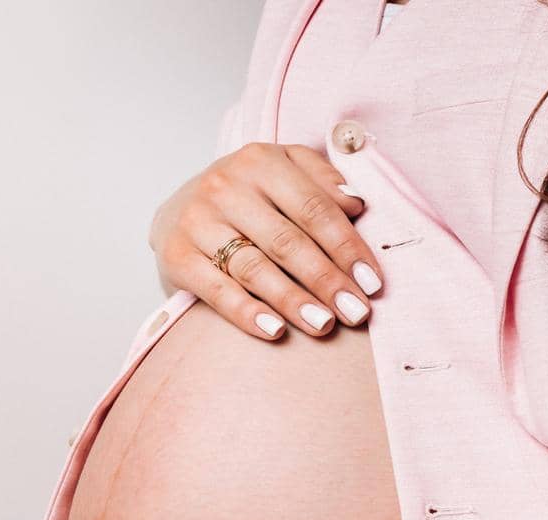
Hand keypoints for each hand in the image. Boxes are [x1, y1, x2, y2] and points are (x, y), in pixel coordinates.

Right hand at [150, 142, 383, 340]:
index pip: (313, 208)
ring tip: (323, 325)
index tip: (372, 282)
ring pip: (253, 268)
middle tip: (355, 312)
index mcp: (259, 161)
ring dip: (292, 300)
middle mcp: (224, 187)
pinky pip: (216, 290)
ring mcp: (196, 222)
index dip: (347, 247)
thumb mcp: (282, 168)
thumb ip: (320, 178)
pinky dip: (246, 312)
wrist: (176, 210)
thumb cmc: (244, 194)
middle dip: (325, 280)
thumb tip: (357, 203)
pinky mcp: (175, 256)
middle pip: (286, 241)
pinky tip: (274, 330)